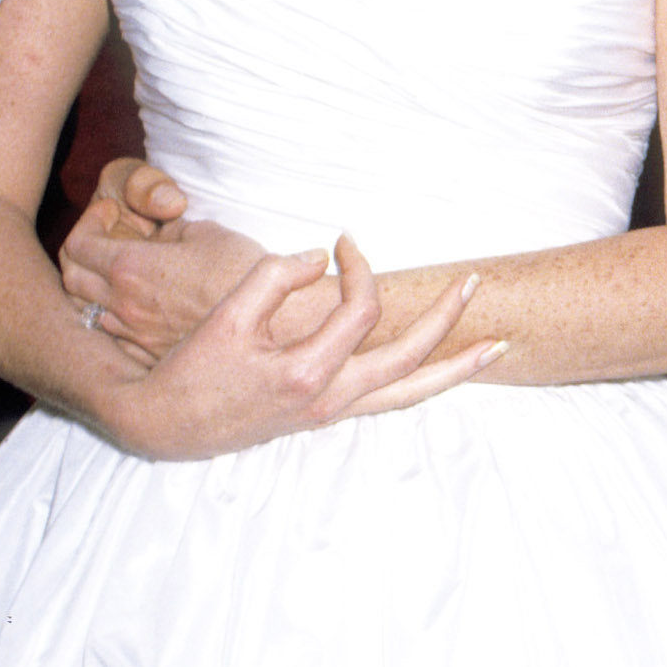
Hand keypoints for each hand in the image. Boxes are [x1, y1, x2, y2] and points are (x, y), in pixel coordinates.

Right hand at [97, 235, 502, 460]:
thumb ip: (273, 278)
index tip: (344, 241)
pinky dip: (423, 383)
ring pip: (412, 393)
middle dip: (450, 319)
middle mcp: (331, 399)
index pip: (361, 309)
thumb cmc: (192, 369)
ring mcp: (334, 412)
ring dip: (457, 368)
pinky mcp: (328, 416)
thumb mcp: (224, 315)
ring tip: (499, 346)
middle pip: (411, 356)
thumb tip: (322, 260)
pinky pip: (391, 401)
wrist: (167, 425)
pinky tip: (445, 369)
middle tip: (478, 281)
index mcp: (306, 372)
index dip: (360, 267)